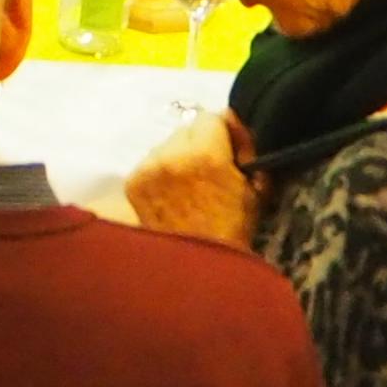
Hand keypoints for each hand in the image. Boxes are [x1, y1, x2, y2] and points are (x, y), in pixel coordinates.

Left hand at [124, 110, 263, 246]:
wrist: (197, 269)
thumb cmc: (234, 230)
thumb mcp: (255, 189)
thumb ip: (248, 151)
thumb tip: (234, 123)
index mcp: (206, 154)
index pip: (211, 117)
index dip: (224, 132)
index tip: (230, 150)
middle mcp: (171, 155)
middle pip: (186, 129)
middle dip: (200, 142)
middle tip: (210, 168)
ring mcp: (147, 168)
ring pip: (165, 145)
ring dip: (178, 156)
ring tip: (189, 184)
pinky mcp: (132, 182)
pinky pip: (150, 163)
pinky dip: (161, 172)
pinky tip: (172, 193)